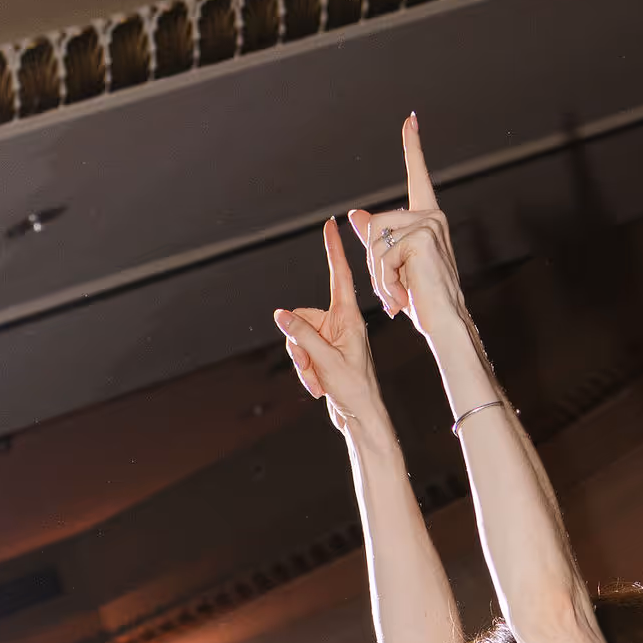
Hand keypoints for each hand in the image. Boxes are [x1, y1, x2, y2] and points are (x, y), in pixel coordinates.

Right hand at [274, 218, 383, 435]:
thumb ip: (301, 336)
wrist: (361, 417)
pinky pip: (300, 353)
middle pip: (301, 318)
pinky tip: (318, 387)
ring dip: (302, 363)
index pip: (340, 275)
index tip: (330, 224)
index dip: (333, 250)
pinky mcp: (324, 352)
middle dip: (298, 346)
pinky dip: (305, 371)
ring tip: (319, 381)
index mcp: (349, 318)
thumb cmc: (354, 389)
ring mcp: (331, 338)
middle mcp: (339, 323)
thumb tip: (280, 315)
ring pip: (297, 338)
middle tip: (312, 369)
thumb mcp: (325, 361)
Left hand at [348, 113, 467, 348]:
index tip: (410, 120)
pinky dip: (386, 282)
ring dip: (379, 276)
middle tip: (392, 289)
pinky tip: (402, 296)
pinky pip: (384, 255)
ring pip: (376, 242)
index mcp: (427, 218)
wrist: (444, 322)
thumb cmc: (421, 299)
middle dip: (374, 263)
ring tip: (398, 294)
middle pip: (375, 225)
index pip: (418, 176)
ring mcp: (429, 223)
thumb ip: (375, 239)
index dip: (412, 147)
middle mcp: (431, 215)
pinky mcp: (423, 236)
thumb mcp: (392, 267)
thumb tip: (354, 215)